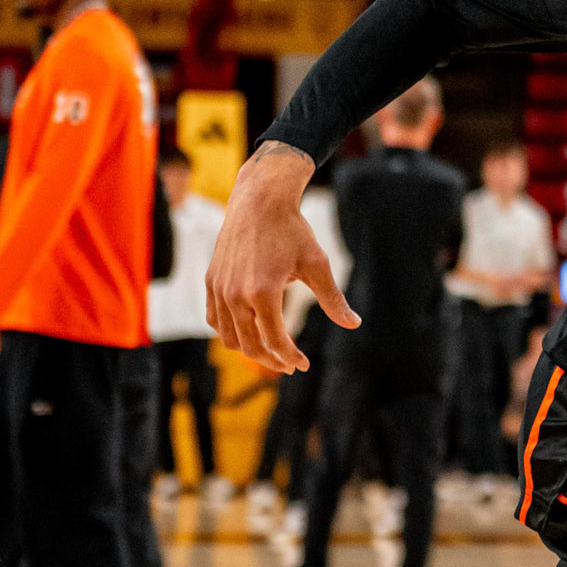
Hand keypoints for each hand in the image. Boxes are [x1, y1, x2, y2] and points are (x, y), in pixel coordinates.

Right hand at [205, 143, 358, 372]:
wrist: (259, 200)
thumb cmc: (292, 231)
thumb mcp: (317, 264)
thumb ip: (333, 298)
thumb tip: (354, 324)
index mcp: (262, 293)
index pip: (275, 341)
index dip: (290, 357)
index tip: (303, 364)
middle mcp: (235, 294)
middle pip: (250, 345)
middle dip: (271, 360)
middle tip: (289, 365)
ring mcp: (219, 288)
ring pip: (228, 336)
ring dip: (249, 349)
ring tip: (270, 352)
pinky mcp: (211, 281)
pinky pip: (214, 318)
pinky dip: (229, 332)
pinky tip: (247, 332)